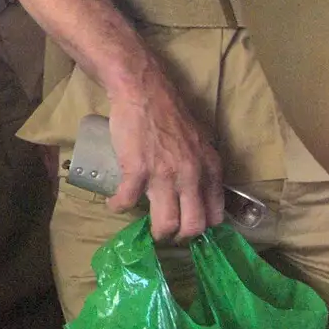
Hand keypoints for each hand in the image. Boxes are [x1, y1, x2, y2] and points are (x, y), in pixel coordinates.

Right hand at [106, 74, 222, 241]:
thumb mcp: (198, 140)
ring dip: (154, 230)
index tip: (188, 226)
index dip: (201, 227)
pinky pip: (127, 202)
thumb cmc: (168, 111)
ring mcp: (165, 175)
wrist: (143, 90)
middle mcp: (192, 176)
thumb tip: (196, 188)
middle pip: (192, 227)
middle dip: (179, 237)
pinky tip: (114, 202)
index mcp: (209, 169)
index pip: (215, 215)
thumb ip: (200, 165)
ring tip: (144, 225)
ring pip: (166, 224)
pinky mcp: (137, 171)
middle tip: (167, 232)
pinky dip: (118, 206)